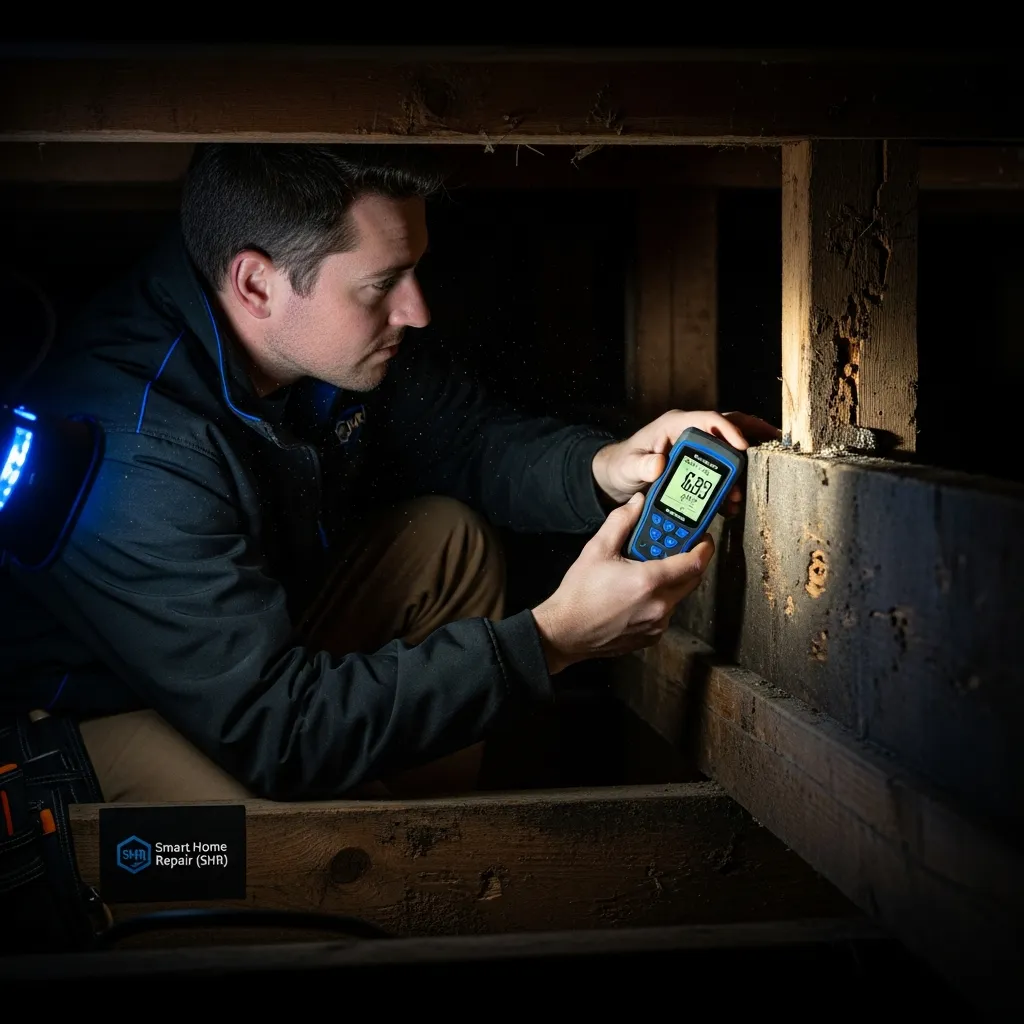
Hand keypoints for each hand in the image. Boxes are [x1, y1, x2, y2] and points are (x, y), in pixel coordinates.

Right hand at [531, 492, 714, 674]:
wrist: (565, 632)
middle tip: (677, 549)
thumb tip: (637, 503)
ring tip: (647, 572)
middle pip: (692, 579)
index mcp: (649, 581)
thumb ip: (621, 521)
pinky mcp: (652, 637)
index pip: (694, 561)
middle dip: (689, 562)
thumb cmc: (579, 594)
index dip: (703, 546)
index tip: (703, 537)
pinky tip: (638, 594)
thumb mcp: (597, 549)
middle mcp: (659, 605)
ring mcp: (657, 624)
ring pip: (678, 597)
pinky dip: (660, 601)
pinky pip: (666, 614)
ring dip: (671, 582)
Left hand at [592, 410, 779, 512]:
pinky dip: (727, 488)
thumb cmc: (621, 465)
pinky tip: (731, 505)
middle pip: (728, 429)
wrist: (618, 479)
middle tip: (769, 455)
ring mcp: (695, 451)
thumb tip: (658, 464)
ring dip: (739, 472)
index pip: (708, 419)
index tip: (742, 446)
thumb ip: (641, 465)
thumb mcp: (627, 466)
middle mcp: (690, 434)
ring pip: (728, 453)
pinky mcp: (697, 468)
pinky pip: (719, 474)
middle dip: (750, 442)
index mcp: (675, 425)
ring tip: (741, 494)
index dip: (728, 430)